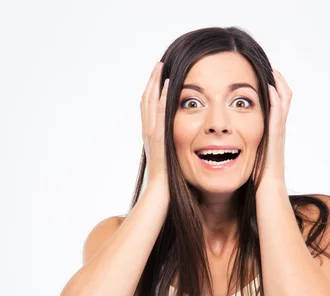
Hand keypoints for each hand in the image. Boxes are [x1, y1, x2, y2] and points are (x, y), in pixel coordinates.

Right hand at [140, 62, 169, 188]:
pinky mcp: (159, 139)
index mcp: (151, 137)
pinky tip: (167, 85)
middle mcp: (148, 133)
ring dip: (155, 84)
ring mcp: (151, 136)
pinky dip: (161, 99)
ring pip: (150, 104)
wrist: (158, 197)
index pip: (149, 109)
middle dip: (152, 81)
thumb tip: (183, 147)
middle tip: (158, 64)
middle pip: (146, 101)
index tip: (158, 76)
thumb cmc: (166, 185)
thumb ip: (172, 151)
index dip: (152, 91)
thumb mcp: (170, 162)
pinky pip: (160, 115)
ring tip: (160, 66)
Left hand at [256, 69, 291, 194]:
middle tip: (268, 68)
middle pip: (283, 101)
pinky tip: (269, 87)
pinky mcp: (275, 139)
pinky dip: (275, 99)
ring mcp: (278, 134)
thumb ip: (248, 148)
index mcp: (271, 135)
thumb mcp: (251, 158)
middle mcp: (277, 131)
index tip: (261, 79)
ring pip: (283, 104)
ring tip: (271, 70)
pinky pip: (277, 114)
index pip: (275, 108)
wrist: (268, 194)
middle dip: (276, 84)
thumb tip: (232, 143)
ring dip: (278, 86)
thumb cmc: (259, 181)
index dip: (271, 93)